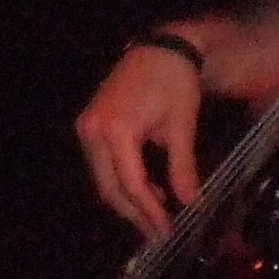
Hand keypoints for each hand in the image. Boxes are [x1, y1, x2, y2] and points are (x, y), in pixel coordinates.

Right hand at [74, 38, 204, 240]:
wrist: (160, 47)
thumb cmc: (175, 81)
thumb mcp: (182, 125)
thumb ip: (182, 168)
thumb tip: (192, 204)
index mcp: (116, 130)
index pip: (131, 184)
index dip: (149, 212)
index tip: (166, 231)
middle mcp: (92, 131)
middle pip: (110, 188)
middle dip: (135, 213)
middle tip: (159, 232)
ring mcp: (86, 127)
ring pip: (103, 180)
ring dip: (129, 199)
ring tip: (159, 212)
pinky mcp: (89, 125)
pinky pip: (102, 165)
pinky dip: (123, 180)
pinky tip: (148, 187)